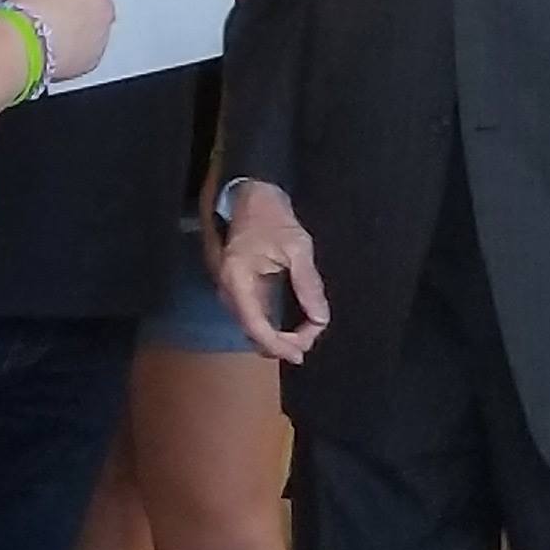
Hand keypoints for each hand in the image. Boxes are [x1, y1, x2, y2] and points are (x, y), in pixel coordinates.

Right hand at [7, 0, 112, 83]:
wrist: (23, 46)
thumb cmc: (30, 8)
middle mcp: (105, 9)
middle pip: (97, 1)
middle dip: (80, 2)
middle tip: (53, 2)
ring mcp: (100, 36)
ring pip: (95, 27)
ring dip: (80, 25)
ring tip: (50, 25)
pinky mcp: (91, 61)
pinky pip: (87, 50)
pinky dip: (75, 48)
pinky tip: (53, 45)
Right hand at [217, 179, 328, 363]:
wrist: (252, 195)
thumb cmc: (272, 216)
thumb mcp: (297, 245)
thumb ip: (308, 283)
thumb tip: (321, 318)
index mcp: (237, 278)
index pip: (255, 325)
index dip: (277, 344)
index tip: (300, 353)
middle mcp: (228, 289)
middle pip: (252, 331)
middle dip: (281, 342)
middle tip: (311, 339)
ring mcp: (232, 290)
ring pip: (252, 327)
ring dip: (277, 337)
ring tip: (306, 335)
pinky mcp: (241, 288)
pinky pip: (254, 316)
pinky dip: (272, 327)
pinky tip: (291, 328)